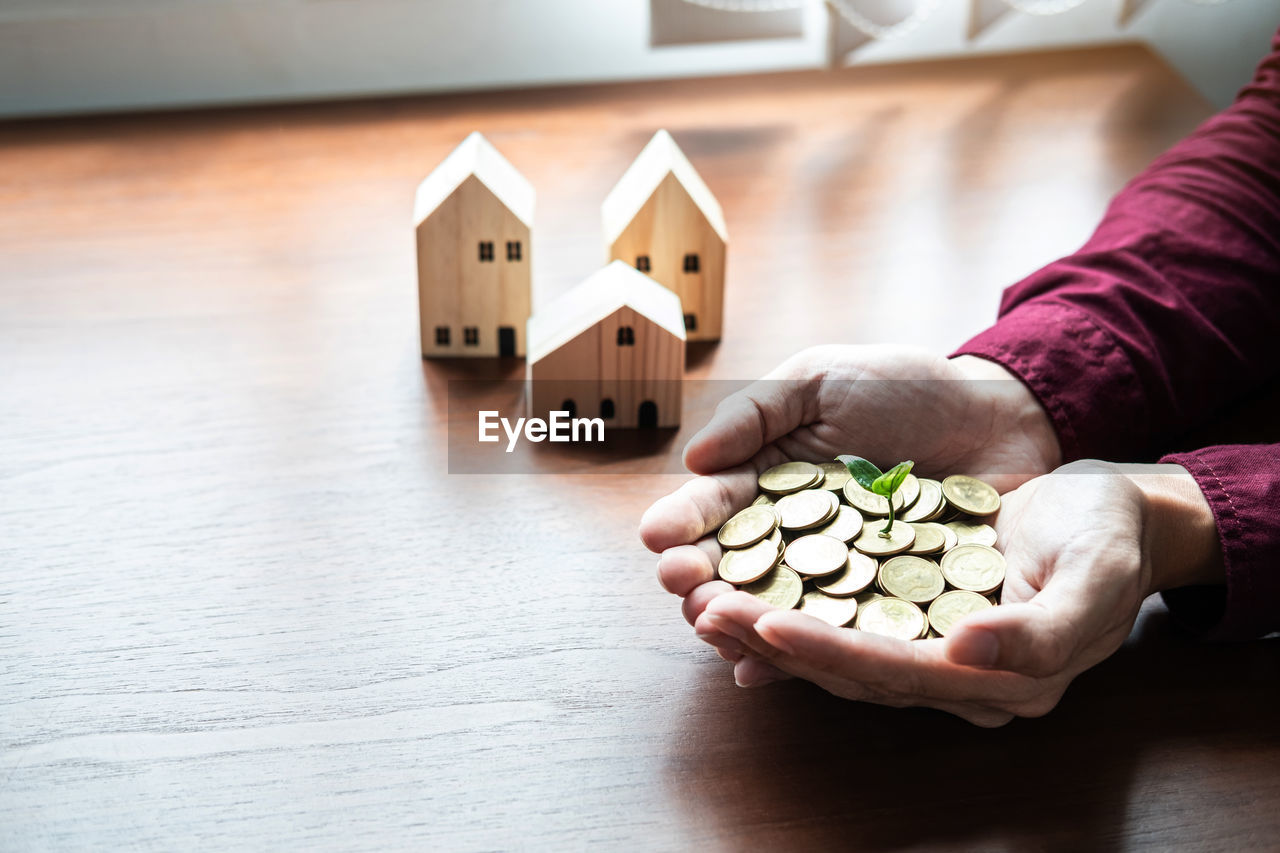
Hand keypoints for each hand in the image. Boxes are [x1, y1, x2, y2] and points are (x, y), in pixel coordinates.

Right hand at [639, 345, 1059, 674]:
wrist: (998, 416)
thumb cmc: (904, 387)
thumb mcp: (819, 379)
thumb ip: (755, 411)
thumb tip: (694, 457)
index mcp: (766, 479)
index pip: (715, 506)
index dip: (684, 522)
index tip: (657, 535)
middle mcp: (792, 534)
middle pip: (733, 568)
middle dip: (701, 582)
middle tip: (687, 590)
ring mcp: (836, 575)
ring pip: (773, 609)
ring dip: (737, 626)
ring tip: (717, 632)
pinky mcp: (882, 605)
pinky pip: (835, 635)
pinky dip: (796, 656)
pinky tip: (760, 671)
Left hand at [688, 461, 1222, 726]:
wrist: (1111, 512)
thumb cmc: (1109, 536)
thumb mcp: (1098, 576)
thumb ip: (1043, 630)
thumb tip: (967, 653)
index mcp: (1001, 678)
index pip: (896, 670)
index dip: (829, 650)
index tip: (765, 622)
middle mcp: (955, 674)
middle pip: (849, 668)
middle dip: (773, 642)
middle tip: (705, 610)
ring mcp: (930, 646)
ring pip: (835, 648)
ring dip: (768, 629)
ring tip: (702, 603)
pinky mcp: (911, 613)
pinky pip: (842, 618)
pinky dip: (792, 604)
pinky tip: (743, 588)